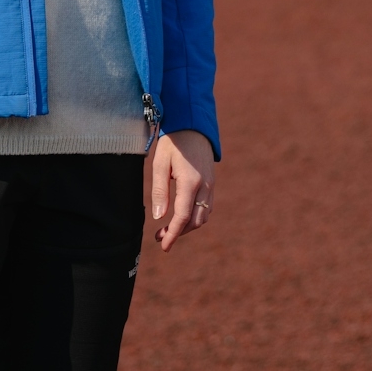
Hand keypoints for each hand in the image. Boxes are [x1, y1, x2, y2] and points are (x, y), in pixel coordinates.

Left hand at [146, 128, 215, 252]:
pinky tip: (181, 217)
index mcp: (190, 182)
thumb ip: (159, 191)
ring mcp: (211, 186)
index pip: (182, 216)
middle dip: (178, 233)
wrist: (193, 125)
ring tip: (169, 229)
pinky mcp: (212, 183)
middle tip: (160, 237)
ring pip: (203, 217)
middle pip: (194, 221)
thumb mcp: (160, 164)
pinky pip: (206, 208)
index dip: (173, 234)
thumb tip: (158, 217)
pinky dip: (195, 217)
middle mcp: (205, 187)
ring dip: (187, 227)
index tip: (163, 245)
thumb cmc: (173, 143)